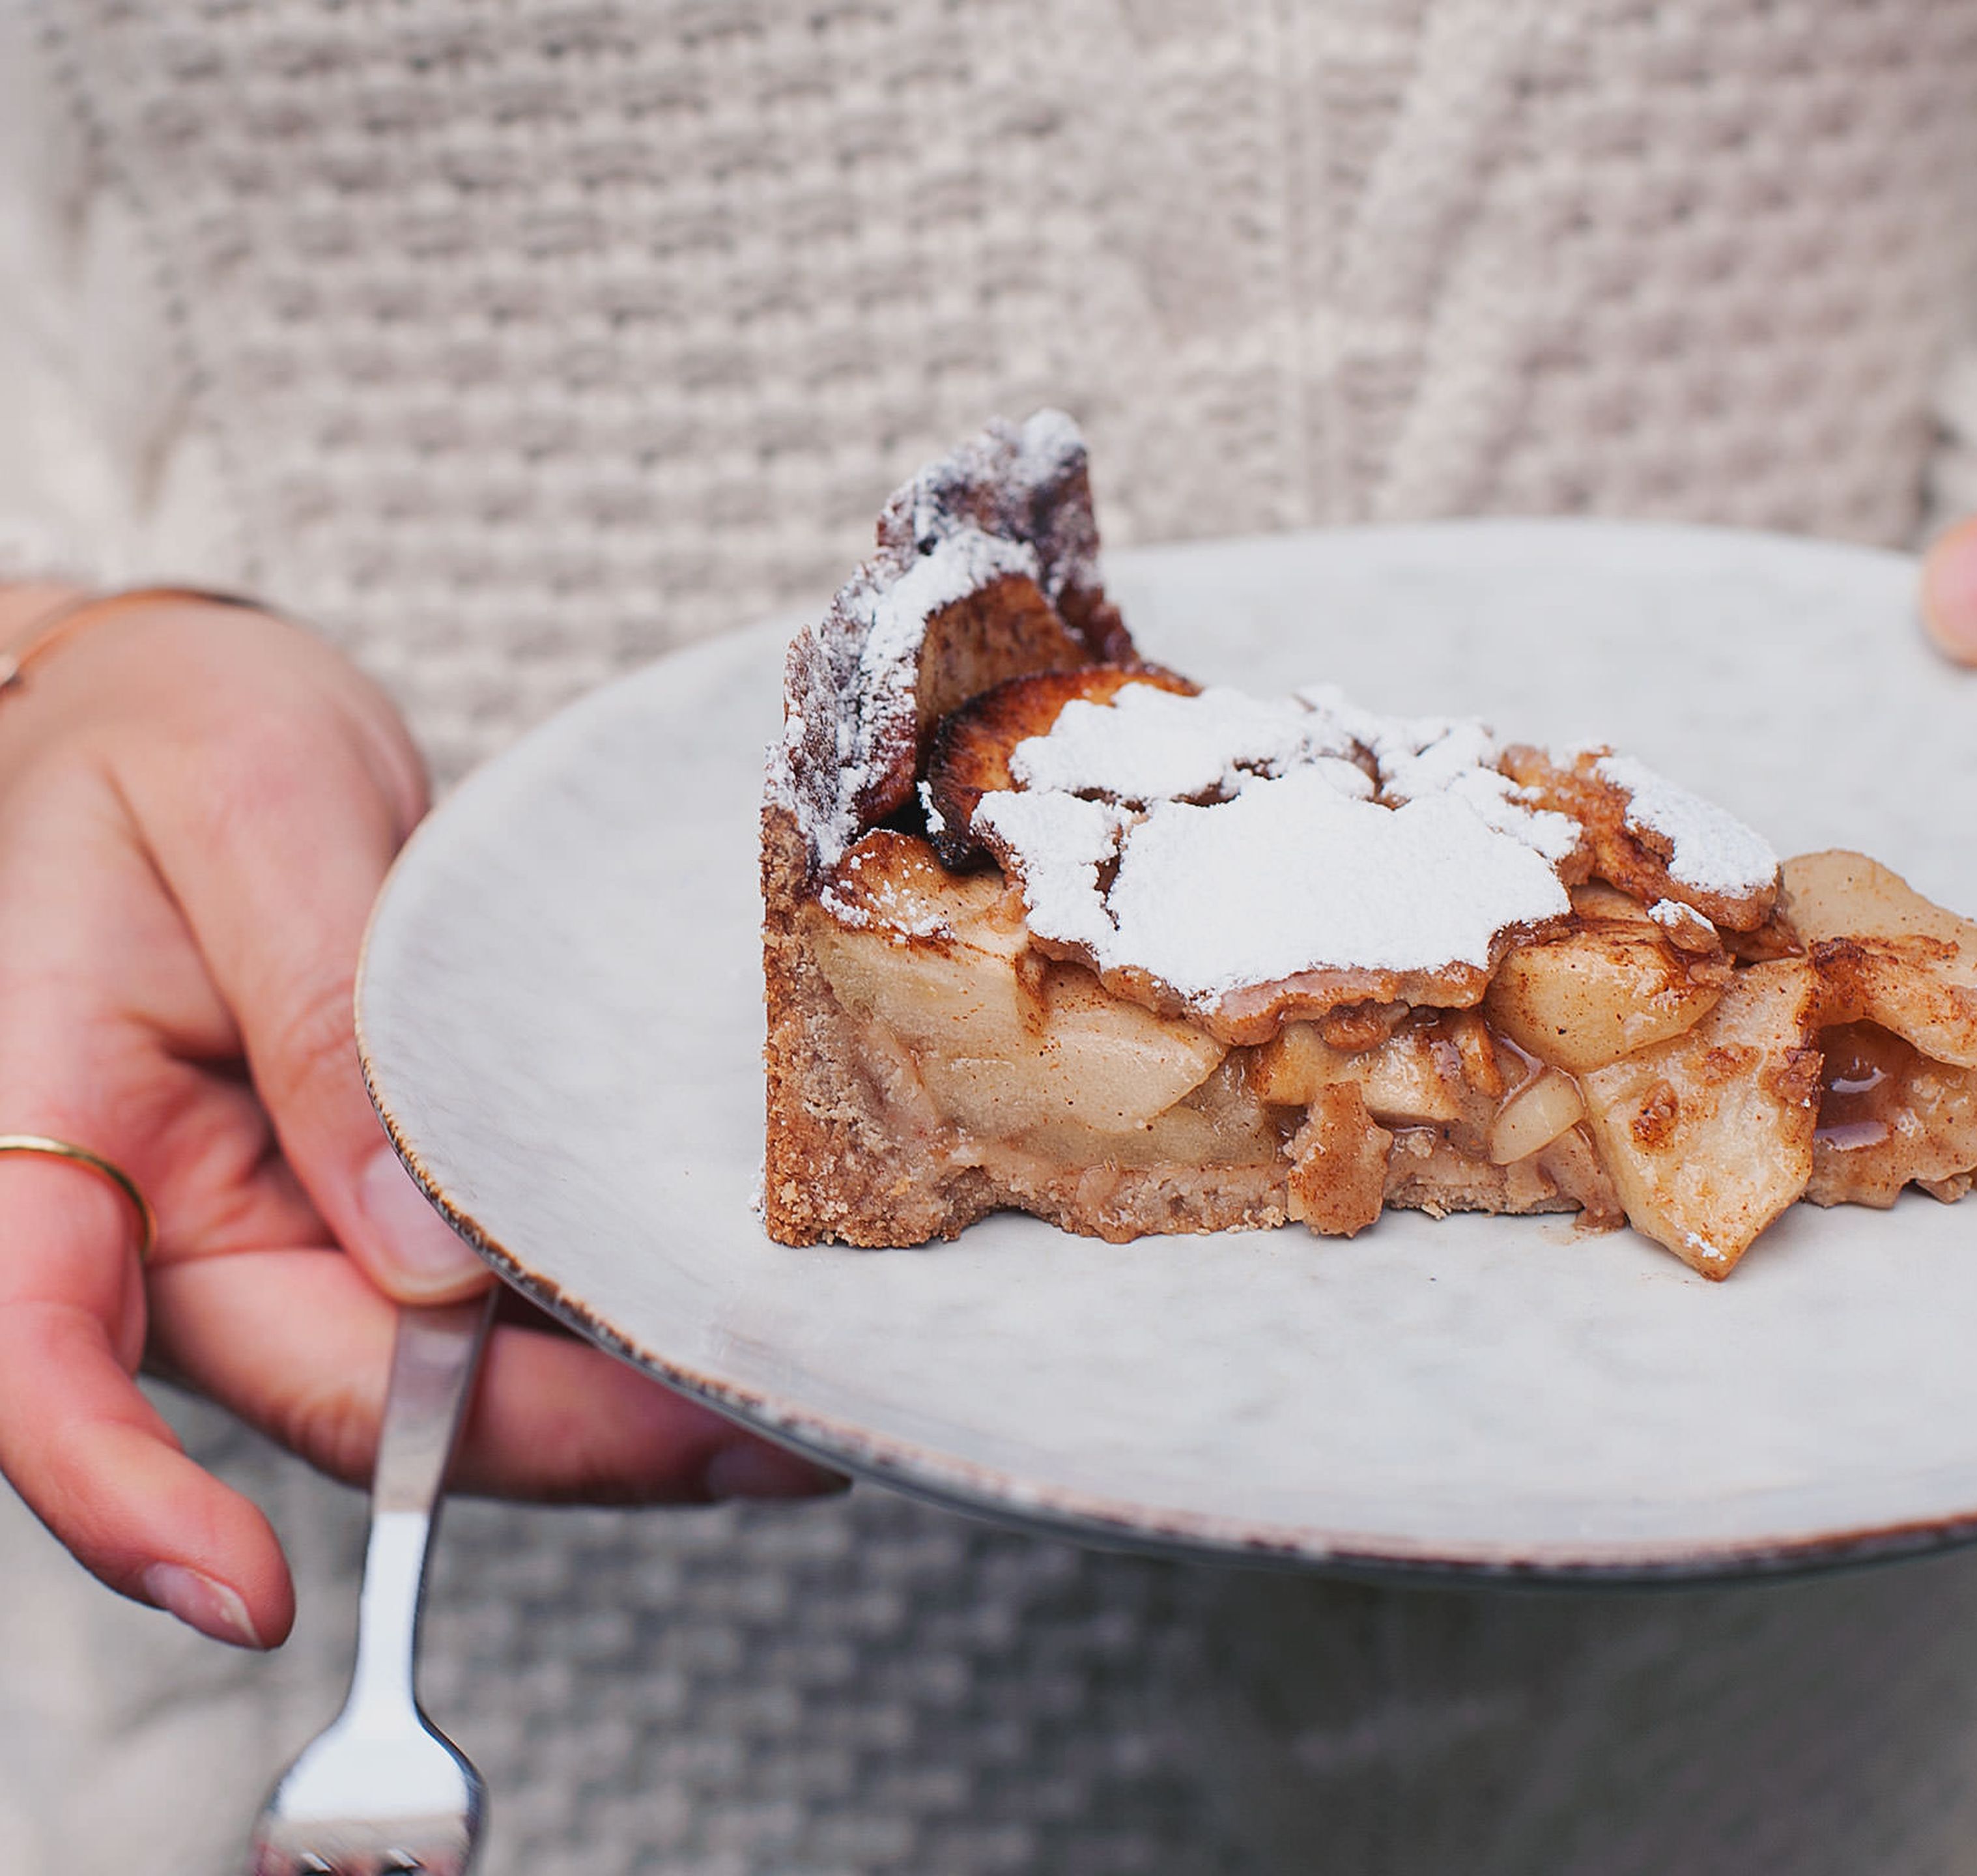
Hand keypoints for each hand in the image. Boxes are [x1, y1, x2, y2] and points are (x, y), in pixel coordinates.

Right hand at [0, 592, 838, 1651]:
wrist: (168, 705)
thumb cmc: (168, 733)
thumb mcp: (247, 816)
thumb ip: (321, 1033)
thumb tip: (425, 1267)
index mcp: (46, 1130)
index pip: (34, 1366)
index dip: (122, 1505)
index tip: (248, 1599)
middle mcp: (146, 1225)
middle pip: (321, 1394)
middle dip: (537, 1450)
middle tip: (752, 1446)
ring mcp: (251, 1232)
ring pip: (414, 1388)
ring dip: (591, 1422)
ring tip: (775, 1413)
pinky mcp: (338, 1215)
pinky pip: (453, 1321)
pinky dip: (575, 1347)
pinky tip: (700, 1342)